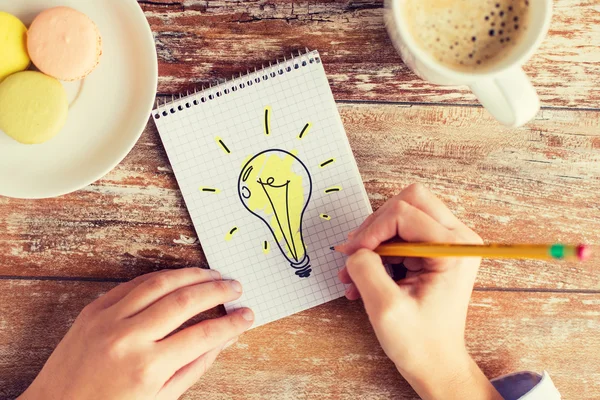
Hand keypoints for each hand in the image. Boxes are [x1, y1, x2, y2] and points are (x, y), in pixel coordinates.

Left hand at [19, 268, 253, 399]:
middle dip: (218, 290)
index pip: (204, 335)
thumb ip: (195, 366)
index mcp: (148, 368)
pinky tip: (179, 278)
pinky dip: (161, 277)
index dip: (232, 323)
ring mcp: (108, 319)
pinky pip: (135, 284)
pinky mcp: (94, 309)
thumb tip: (225, 338)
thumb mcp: (160, 399)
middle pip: (186, 300)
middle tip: (236, 288)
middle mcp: (129, 338)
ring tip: (214, 275)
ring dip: (193, 275)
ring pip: (161, 282)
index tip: (248, 315)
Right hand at [337, 184, 501, 399]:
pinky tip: (362, 278)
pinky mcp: (436, 251)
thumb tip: (354, 249)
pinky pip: (401, 234)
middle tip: (355, 254)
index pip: (403, 213)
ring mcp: (448, 243)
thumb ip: (365, 269)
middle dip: (375, 226)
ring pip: (402, 215)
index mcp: (453, 249)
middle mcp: (457, 238)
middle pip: (408, 201)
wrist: (436, 364)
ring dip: (374, 241)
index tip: (351, 256)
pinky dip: (379, 252)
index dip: (371, 231)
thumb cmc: (419, 343)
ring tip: (354, 273)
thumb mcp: (385, 307)